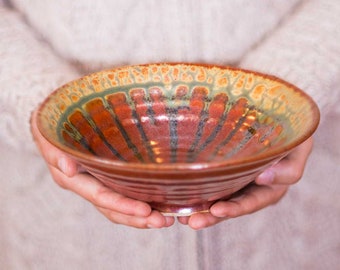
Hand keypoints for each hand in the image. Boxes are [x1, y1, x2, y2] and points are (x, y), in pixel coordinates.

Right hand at [30, 110, 174, 228]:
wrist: (56, 125)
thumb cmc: (55, 128)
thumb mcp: (52, 137)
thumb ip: (57, 153)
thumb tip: (69, 170)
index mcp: (75, 180)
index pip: (101, 197)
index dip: (123, 205)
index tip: (146, 210)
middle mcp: (88, 186)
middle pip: (114, 209)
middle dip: (138, 218)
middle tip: (164, 221)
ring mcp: (99, 184)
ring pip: (120, 207)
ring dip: (143, 216)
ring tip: (167, 219)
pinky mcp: (108, 178)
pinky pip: (124, 195)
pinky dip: (141, 202)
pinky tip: (160, 204)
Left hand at [178, 137, 313, 229]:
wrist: (278, 117)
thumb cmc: (290, 134)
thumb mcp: (298, 149)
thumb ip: (288, 169)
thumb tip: (263, 178)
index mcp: (270, 188)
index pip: (251, 202)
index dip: (235, 208)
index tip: (217, 209)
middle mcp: (250, 188)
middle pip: (230, 206)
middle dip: (211, 215)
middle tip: (192, 222)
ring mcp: (235, 179)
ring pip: (217, 197)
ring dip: (200, 207)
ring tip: (182, 216)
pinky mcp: (222, 169)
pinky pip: (209, 180)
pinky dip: (196, 188)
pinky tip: (180, 193)